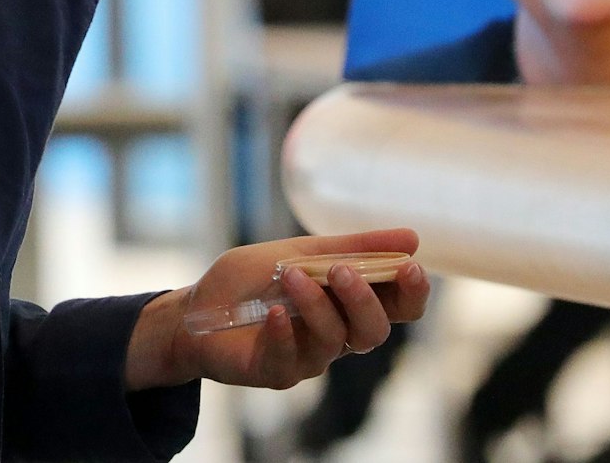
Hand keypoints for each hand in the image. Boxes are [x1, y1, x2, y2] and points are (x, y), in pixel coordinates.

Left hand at [126, 229, 428, 391]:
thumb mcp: (299, 251)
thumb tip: (413, 237)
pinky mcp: (279, 372)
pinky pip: (293, 359)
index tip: (409, 266)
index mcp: (348, 302)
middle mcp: (336, 333)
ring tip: (291, 276)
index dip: (412, 291)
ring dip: (317, 304)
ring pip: (335, 341)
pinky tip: (275, 313)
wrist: (195, 309)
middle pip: (375, 330)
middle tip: (340, 270)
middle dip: (363, 299)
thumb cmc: (250, 281)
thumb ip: (351, 247)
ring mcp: (309, 356)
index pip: (398, 306)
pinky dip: (286, 332)